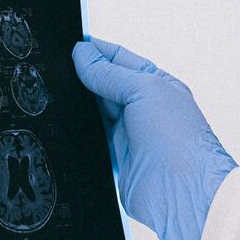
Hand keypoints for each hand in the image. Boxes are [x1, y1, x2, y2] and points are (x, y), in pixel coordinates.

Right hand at [72, 37, 235, 239]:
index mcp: (157, 84)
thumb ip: (110, 73)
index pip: (120, 60)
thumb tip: (82, 54)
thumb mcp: (144, 90)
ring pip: (95, 111)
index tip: (71, 45)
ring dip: (79, 104)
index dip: (96, 51)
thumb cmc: (179, 140)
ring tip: (56, 91)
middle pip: (105, 84)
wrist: (183, 194)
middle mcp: (144, 108)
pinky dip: (78, 130)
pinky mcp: (115, 158)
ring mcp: (129, 134)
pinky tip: (63, 121)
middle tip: (57, 67)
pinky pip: (90, 138)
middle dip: (84, 76)